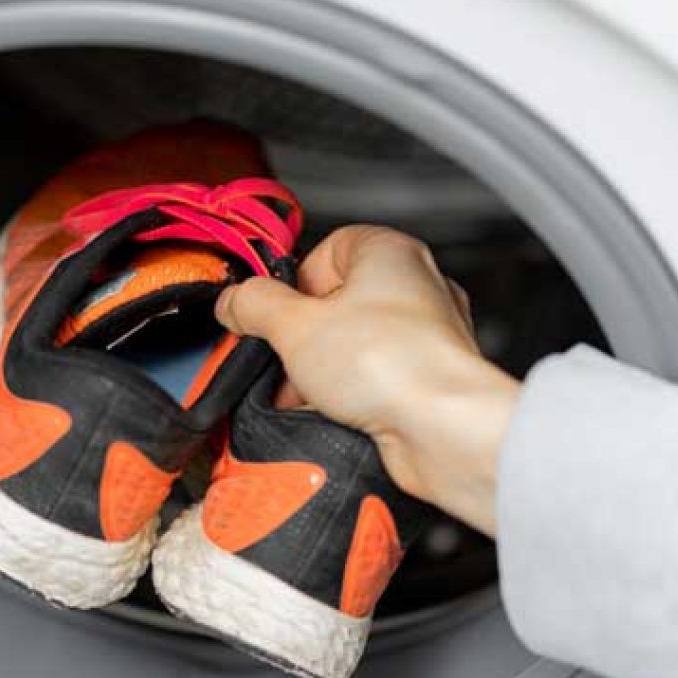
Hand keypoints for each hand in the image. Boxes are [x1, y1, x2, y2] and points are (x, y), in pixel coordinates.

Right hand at [215, 225, 519, 534]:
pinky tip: (337, 414)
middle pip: (336, 303)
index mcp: (389, 252)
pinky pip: (375, 379)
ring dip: (322, 373)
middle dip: (302, 340)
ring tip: (310, 395)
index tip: (270, 314)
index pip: (324, 250)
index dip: (292, 285)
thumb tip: (235, 300)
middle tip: (285, 361)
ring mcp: (426, 334)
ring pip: (354, 345)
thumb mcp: (295, 327)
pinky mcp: (427, 378)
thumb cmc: (392, 365)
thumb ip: (256, 306)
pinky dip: (351, 396)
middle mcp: (416, 286)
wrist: (442, 427)